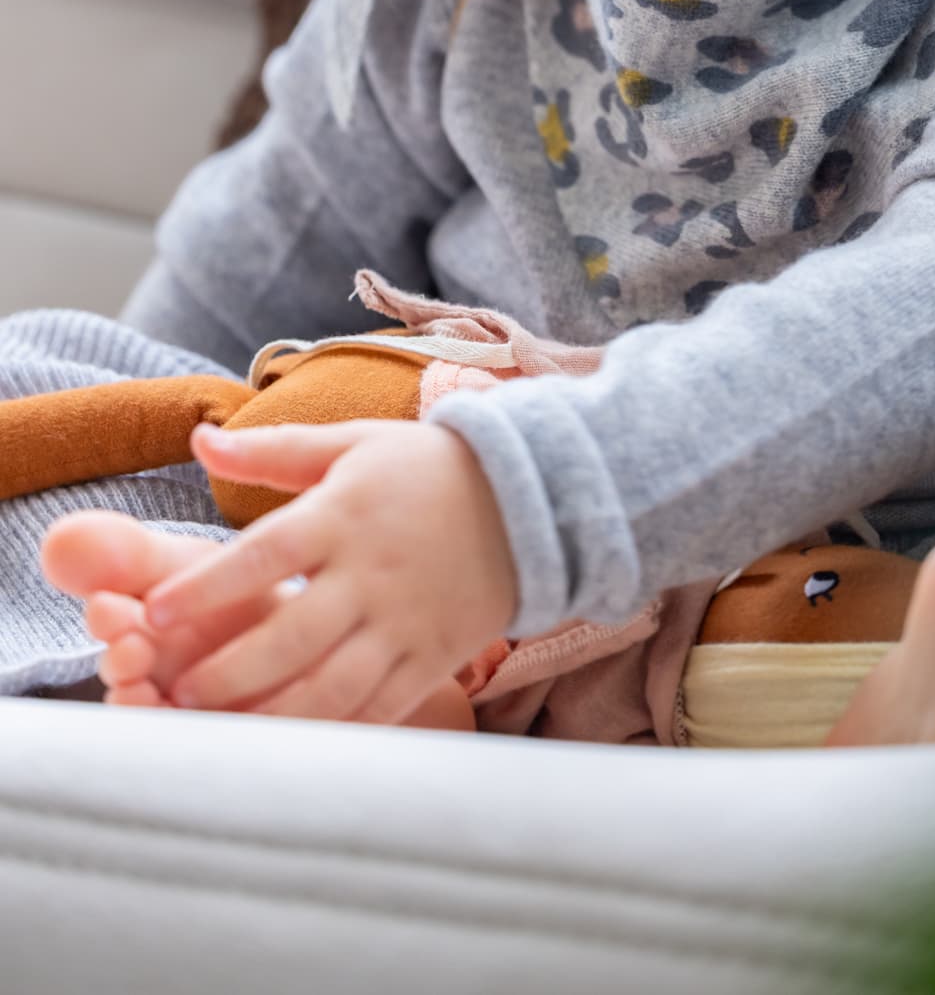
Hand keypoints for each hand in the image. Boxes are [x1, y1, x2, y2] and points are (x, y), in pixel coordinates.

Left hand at [143, 417, 517, 723]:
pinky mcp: (431, 658)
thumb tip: (198, 438)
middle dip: (230, 669)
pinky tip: (288, 745)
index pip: (266, 553)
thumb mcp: (352, 443)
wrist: (530, 497)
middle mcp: (371, 574)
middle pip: (293, 633)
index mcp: (345, 514)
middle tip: (177, 689)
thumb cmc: (425, 468)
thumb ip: (274, 449)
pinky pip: (377, 707)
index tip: (155, 609)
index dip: (209, 584)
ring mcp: (404, 622)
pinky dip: (331, 732)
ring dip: (272, 713)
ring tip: (220, 726)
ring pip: (332, 684)